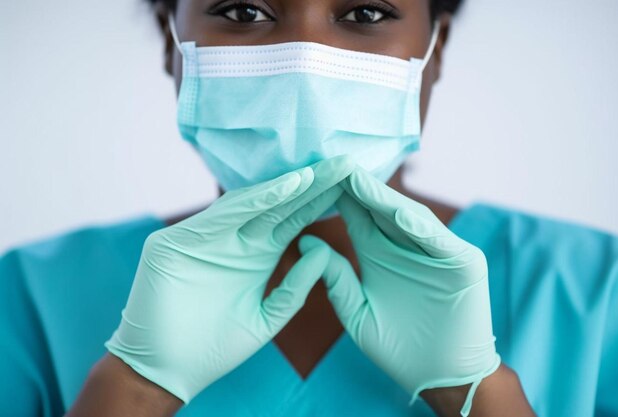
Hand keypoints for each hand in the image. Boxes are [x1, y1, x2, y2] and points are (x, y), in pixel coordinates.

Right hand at [105, 156, 354, 403]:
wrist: (168, 372)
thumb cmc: (216, 348)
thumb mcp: (267, 318)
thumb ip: (294, 289)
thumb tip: (324, 252)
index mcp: (256, 254)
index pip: (293, 219)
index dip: (320, 200)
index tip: (350, 183)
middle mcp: (233, 239)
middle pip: (278, 204)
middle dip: (310, 184)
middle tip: (343, 163)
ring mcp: (205, 237)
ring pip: (250, 205)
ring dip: (284, 188)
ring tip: (315, 172)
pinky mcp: (177, 241)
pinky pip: (219, 218)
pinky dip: (251, 203)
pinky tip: (281, 189)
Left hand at [299, 167, 500, 415]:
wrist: (438, 377)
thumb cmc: (397, 348)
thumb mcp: (357, 312)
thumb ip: (335, 279)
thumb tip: (304, 243)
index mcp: (380, 253)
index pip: (358, 216)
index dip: (338, 196)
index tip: (314, 174)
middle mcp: (408, 245)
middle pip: (382, 209)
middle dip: (359, 188)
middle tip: (335, 163)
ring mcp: (438, 252)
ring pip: (410, 219)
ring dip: (387, 201)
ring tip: (361, 181)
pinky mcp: (464, 264)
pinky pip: (441, 243)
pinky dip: (423, 230)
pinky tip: (402, 216)